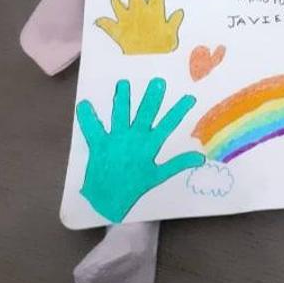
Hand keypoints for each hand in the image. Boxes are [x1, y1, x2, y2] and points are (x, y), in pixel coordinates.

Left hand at [76, 78, 204, 221]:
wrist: (108, 201)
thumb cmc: (134, 186)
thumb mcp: (158, 175)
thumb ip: (178, 163)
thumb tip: (200, 157)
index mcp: (149, 146)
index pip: (168, 125)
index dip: (178, 111)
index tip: (189, 97)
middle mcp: (134, 139)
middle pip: (145, 113)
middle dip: (152, 97)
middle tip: (158, 81)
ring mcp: (116, 140)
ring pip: (120, 114)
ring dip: (122, 99)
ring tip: (123, 83)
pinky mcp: (99, 144)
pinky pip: (92, 128)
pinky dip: (87, 117)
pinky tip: (83, 104)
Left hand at [95, 0, 183, 54]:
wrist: (145, 61)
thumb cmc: (161, 49)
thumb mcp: (172, 36)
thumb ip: (174, 23)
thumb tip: (179, 12)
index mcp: (154, 13)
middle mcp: (139, 13)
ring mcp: (127, 20)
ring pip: (119, 6)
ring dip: (116, 0)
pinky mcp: (118, 30)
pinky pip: (108, 25)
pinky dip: (102, 22)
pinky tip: (97, 20)